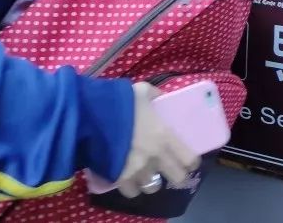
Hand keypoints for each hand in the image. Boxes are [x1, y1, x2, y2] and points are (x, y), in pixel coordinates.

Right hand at [115, 83, 199, 197]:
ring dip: (151, 181)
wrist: (92, 118)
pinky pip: (131, 192)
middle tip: (169, 169)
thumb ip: (155, 94)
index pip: (190, 159)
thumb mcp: (142, 91)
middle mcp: (156, 157)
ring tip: (146, 173)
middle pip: (177, 179)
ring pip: (153, 187)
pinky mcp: (120, 179)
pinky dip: (131, 187)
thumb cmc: (121, 103)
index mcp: (165, 136)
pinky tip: (128, 179)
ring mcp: (138, 170)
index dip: (190, 161)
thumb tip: (159, 95)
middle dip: (175, 176)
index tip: (187, 159)